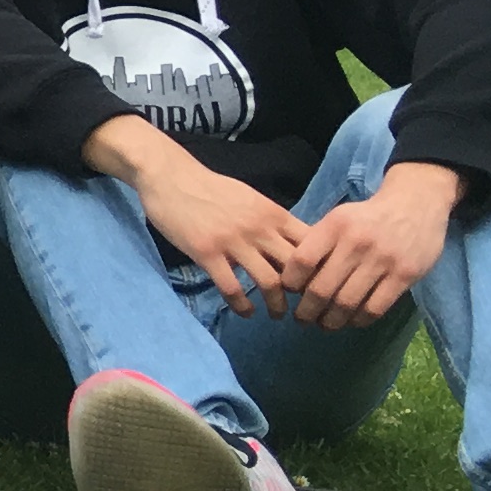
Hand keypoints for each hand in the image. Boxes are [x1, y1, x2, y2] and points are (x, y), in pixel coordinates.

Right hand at [96, 123, 309, 316]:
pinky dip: (242, 306)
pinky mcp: (207, 253)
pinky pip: (232, 288)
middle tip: (302, 305)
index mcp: (273, 214)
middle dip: (303, 292)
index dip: (320, 267)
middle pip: (296, 268)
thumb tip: (289, 244)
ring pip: (268, 282)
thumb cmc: (210, 187)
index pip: (312, 244)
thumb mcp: (250, 197)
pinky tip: (245, 311)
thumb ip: (270, 221)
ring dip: (276, 305)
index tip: (318, 282)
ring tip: (277, 314)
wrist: (170, 176)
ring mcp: (233, 241)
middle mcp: (259, 229)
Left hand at [275, 163, 456, 329]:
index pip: (302, 261)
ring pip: (347, 303)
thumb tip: (292, 279)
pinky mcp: (405, 275)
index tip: (289, 292)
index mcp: (335, 226)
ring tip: (325, 324)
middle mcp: (357, 243)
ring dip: (331, 321)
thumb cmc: (367, 217)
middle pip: (322, 289)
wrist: (415, 204)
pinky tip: (352, 321)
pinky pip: (375, 308)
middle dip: (307, 311)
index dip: (291, 282)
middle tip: (302, 319)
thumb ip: (317, 243)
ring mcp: (383, 260)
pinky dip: (359, 320)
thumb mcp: (338, 219)